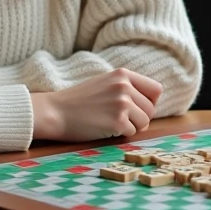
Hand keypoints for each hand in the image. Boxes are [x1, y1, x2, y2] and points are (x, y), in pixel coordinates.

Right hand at [30, 69, 163, 140]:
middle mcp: (125, 86)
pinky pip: (132, 132)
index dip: (150, 102)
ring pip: (144, 122)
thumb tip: (150, 103)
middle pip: (151, 109)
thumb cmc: (78, 101)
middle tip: (122, 121)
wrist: (54, 111)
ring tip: (112, 124)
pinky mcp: (117, 121)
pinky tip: (105, 129)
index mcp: (123, 74)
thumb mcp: (104, 82)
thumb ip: (126, 87)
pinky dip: (121, 135)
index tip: (138, 109)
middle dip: (140, 118)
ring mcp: (122, 103)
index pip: (155, 89)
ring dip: (131, 127)